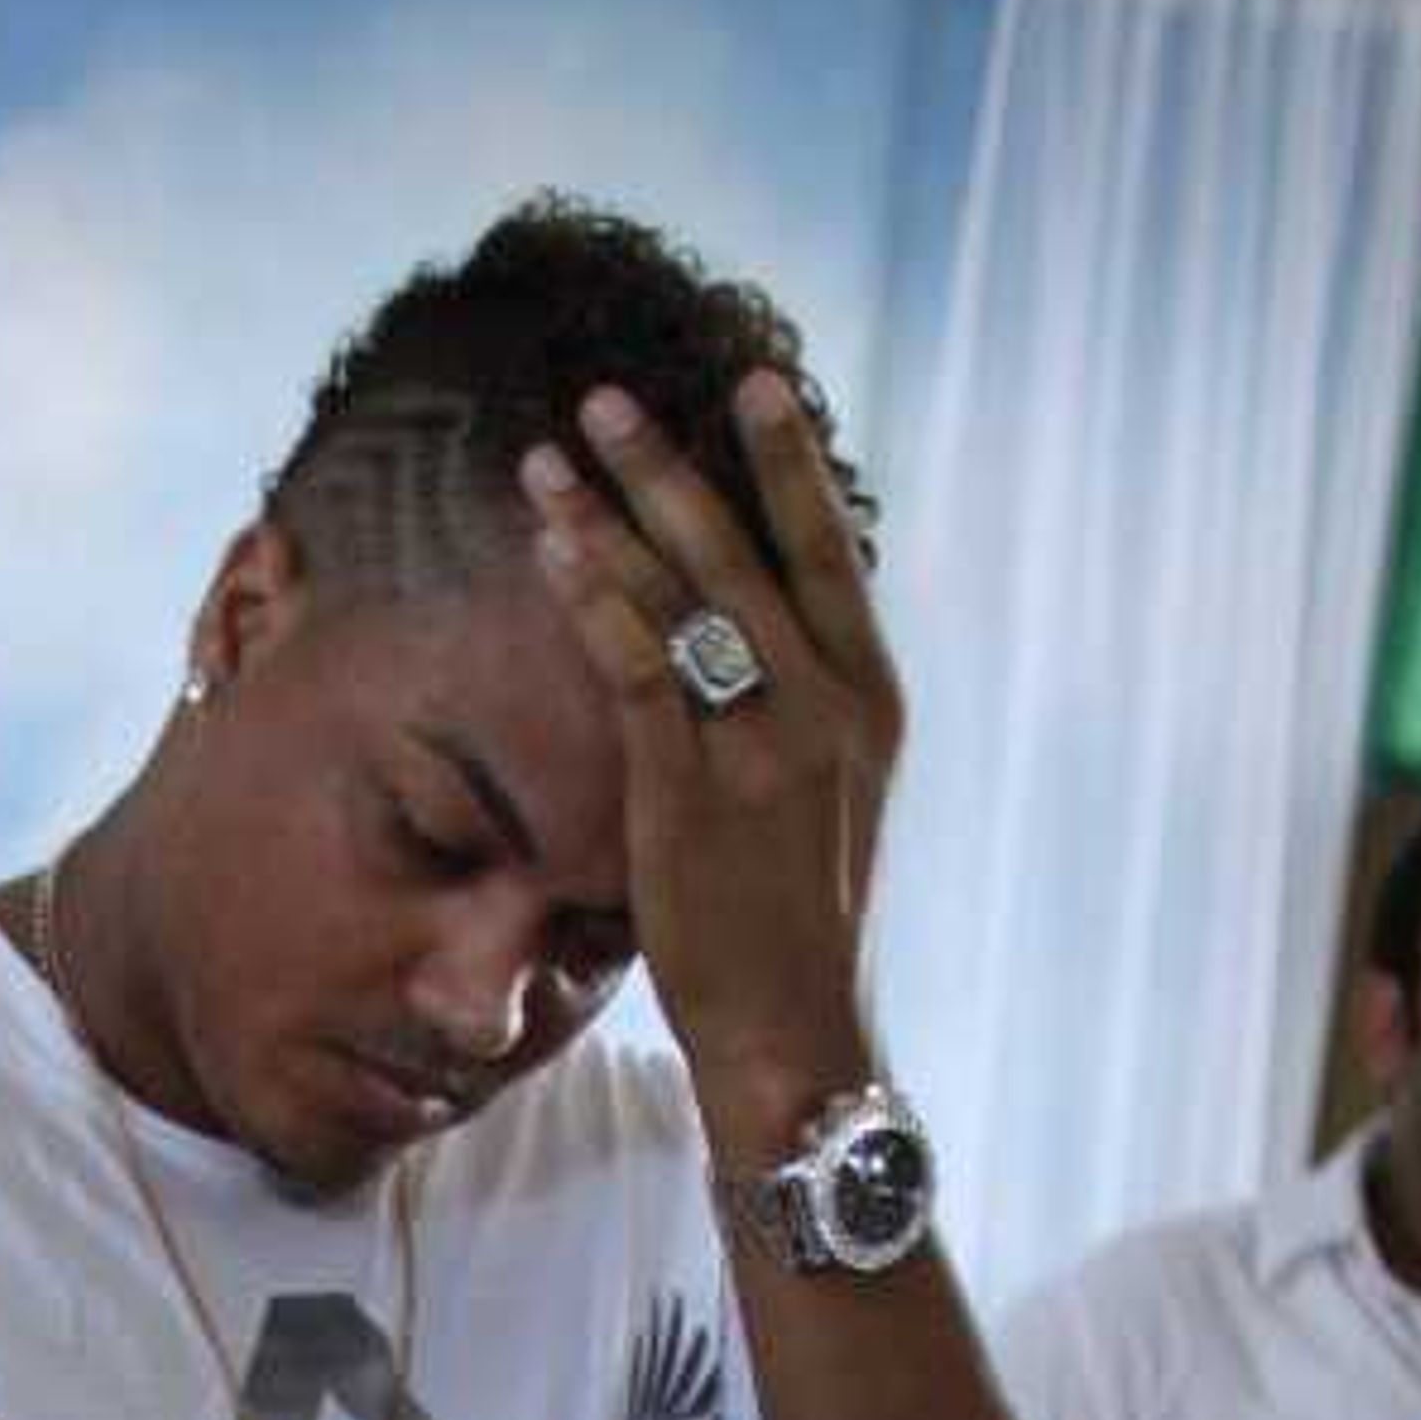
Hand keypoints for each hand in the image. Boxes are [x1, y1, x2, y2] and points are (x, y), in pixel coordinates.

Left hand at [520, 371, 897, 1144]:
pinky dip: (596, 599)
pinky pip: (638, 671)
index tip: (754, 382)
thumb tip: (762, 637)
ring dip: (610, 515)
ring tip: (551, 454)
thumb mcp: (836, 801)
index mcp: (870, 704)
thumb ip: (810, 711)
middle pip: (744, 553)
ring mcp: (762, 752)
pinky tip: (554, 551)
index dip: (791, 464)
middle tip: (610, 397)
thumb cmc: (800, 928)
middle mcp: (826, 710)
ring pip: (685, 598)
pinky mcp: (693, 798)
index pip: (831, 555)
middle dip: (673, 465)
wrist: (795, 1036)